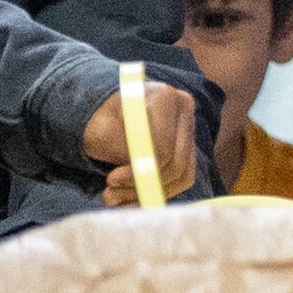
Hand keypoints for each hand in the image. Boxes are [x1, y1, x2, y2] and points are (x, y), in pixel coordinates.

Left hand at [84, 80, 195, 203]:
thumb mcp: (101, 131)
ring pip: (181, 175)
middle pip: (175, 164)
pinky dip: (157, 193)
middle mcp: (184, 110)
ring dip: (147, 193)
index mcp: (164, 97)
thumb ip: (121, 148)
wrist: (109, 119)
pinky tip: (131, 195)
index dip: (137, 170)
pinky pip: (182, 180)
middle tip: (110, 194)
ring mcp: (190, 130)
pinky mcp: (190, 149)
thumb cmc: (102, 122)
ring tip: (116, 196)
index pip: (162, 147)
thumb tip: (143, 173)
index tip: (110, 180)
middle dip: (141, 185)